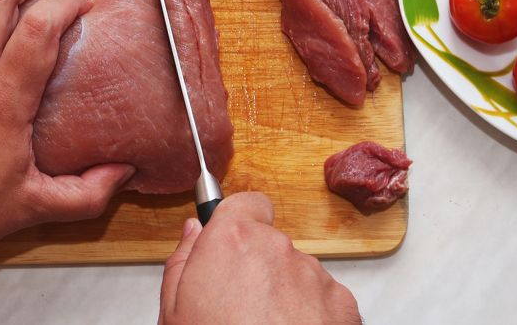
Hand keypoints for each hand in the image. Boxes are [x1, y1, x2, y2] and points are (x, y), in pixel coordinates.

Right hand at [159, 192, 360, 324]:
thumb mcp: (173, 309)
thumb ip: (182, 259)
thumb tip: (194, 231)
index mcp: (233, 240)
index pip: (247, 204)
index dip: (239, 223)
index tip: (230, 242)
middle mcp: (278, 249)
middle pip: (271, 243)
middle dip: (258, 267)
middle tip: (239, 306)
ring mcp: (314, 276)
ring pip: (298, 272)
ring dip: (286, 293)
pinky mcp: (343, 305)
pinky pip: (324, 298)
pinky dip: (312, 315)